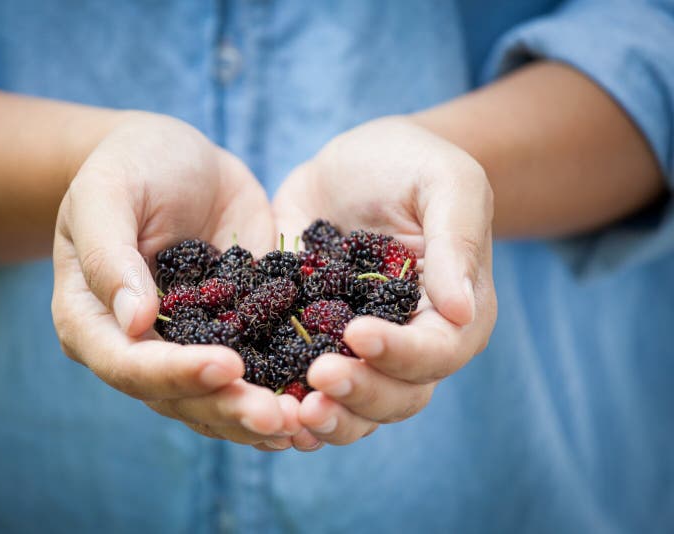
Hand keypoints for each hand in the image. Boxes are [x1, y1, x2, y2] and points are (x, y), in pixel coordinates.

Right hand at [52, 112, 301, 448]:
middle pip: (177, 396)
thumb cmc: (132, 165)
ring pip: (216, 400)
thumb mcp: (108, 193)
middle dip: (228, 408)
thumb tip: (135, 322)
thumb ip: (110, 254)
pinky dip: (281, 393)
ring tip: (305, 424)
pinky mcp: (231, 335)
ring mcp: (186, 347)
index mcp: (92, 319)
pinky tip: (315, 408)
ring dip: (258, 417)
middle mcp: (137, 346)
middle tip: (280, 418)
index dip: (175, 373)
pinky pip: (252, 375)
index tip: (225, 366)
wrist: (178, 158)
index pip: (128, 364)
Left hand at [273, 116, 496, 446]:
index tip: (357, 334)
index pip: (436, 352)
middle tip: (318, 377)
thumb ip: (455, 241)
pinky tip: (266, 412)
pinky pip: (307, 391)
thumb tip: (462, 311)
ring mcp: (361, 353)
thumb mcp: (445, 183)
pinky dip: (290, 408)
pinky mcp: (314, 345)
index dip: (400, 354)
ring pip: (356, 410)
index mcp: (452, 313)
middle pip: (397, 396)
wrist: (353, 165)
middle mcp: (411, 345)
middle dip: (360, 394)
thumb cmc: (410, 164)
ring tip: (291, 413)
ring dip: (329, 419)